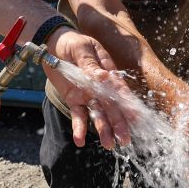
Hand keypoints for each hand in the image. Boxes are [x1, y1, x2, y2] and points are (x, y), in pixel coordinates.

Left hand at [44, 27, 135, 148]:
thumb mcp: (81, 49)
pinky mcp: (75, 101)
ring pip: (98, 115)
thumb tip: (105, 76)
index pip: (120, 90)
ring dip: (104, 130)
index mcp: (107, 71)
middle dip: (119, 123)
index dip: (128, 104)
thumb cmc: (72, 42)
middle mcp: (100, 87)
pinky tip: (79, 141)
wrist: (51, 44)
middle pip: (112, 107)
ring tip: (108, 145)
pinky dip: (79, 128)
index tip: (137, 118)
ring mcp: (88, 95)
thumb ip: (91, 64)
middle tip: (125, 140)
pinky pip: (79, 116)